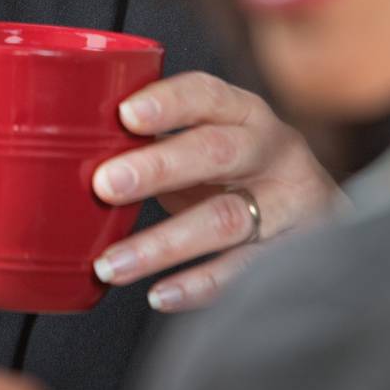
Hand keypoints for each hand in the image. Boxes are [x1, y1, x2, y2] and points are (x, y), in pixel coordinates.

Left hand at [91, 72, 340, 310]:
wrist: (317, 211)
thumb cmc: (238, 171)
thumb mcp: (209, 143)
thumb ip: (161, 142)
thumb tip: (73, 155)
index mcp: (245, 112)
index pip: (208, 95)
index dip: (168, 102)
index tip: (125, 115)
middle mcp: (274, 150)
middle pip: (217, 153)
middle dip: (158, 168)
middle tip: (105, 185)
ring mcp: (290, 203)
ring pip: (226, 220)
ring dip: (163, 244)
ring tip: (111, 264)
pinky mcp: (297, 253)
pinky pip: (243, 272)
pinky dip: (199, 285)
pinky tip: (158, 294)